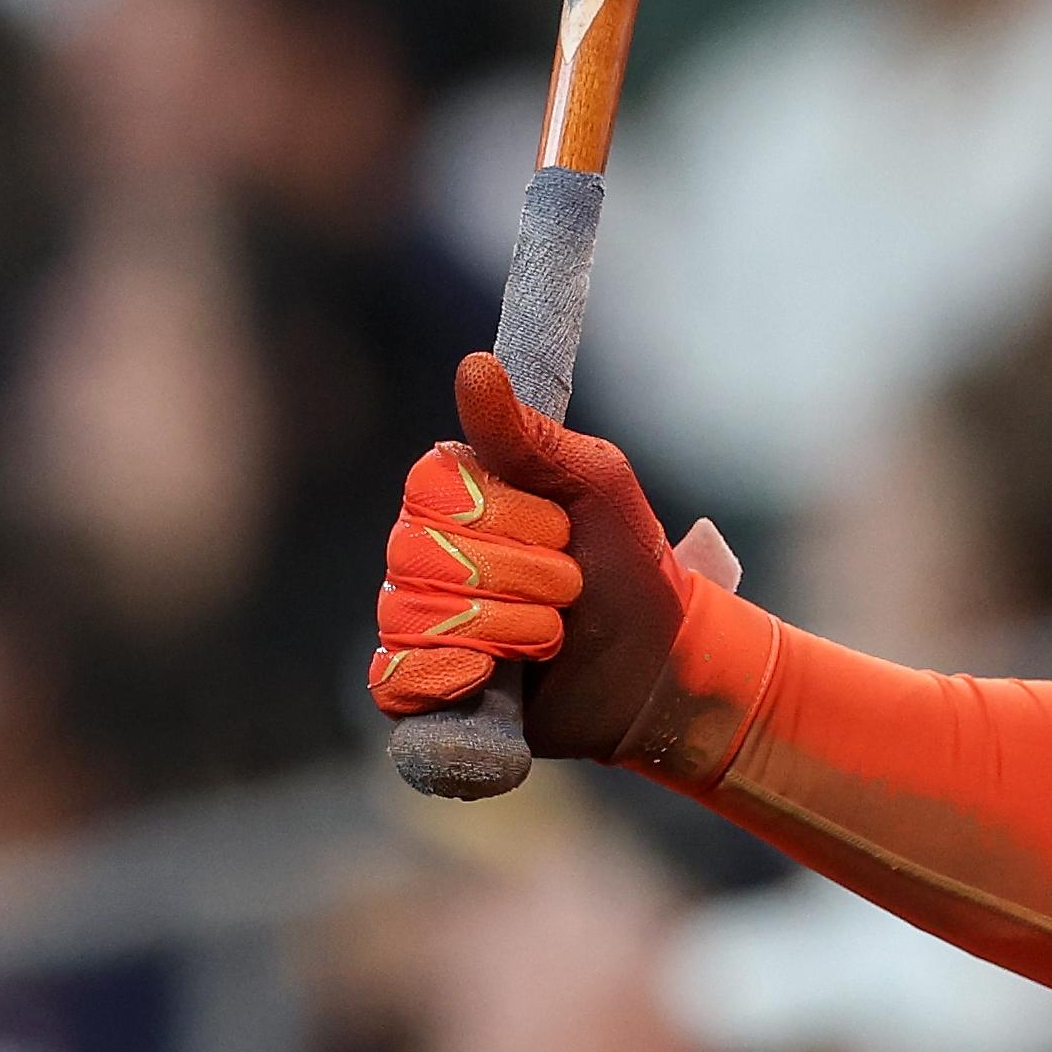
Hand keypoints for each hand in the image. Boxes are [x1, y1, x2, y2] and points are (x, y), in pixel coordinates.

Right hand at [368, 352, 725, 760]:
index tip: (562, 528)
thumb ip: (531, 435)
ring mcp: (412, 619)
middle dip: (524, 577)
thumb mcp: (596, 485)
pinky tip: (491, 676)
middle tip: (568, 587)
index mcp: (454, 493)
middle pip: (430, 554)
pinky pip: (396, 679)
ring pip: (421, 616)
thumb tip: (474, 366)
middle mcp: (420, 550)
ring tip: (552, 634)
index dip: (508, 516)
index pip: (434, 487)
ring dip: (512, 630)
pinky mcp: (418, 685)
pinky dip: (452, 677)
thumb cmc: (626, 565)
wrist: (655, 667)